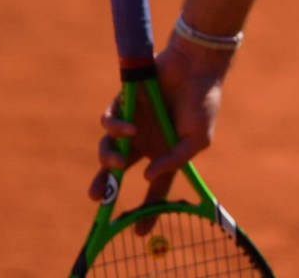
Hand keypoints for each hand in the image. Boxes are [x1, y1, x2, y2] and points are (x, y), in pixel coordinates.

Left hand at [86, 38, 230, 206]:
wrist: (196, 66)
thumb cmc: (202, 102)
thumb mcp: (197, 140)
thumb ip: (174, 161)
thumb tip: (146, 178)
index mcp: (164, 154)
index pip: (153, 190)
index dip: (146, 212)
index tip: (138, 233)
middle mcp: (144, 142)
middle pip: (117, 171)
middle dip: (104, 185)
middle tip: (96, 198)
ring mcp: (132, 123)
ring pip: (107, 148)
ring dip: (107, 159)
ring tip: (117, 161)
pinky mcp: (122, 103)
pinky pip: (108, 122)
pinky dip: (115, 129)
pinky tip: (130, 128)